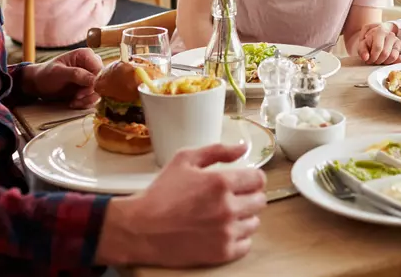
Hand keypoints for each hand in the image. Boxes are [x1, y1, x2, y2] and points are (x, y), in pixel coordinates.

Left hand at [20, 48, 102, 108]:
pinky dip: (85, 102)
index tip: (81, 93)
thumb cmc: (46, 74)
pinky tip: (74, 102)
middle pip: (102, 81)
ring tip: (74, 102)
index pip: (100, 70)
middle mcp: (91, 64)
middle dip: (90, 93)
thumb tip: (95, 80)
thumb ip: (77, 74)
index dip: (94, 83)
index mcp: (86, 55)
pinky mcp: (88, 87)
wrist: (38, 84)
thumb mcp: (59, 73)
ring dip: (87, 100)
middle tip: (76, 98)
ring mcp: (91, 76)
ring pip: (99, 91)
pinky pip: (94, 96)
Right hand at [96, 144, 266, 266]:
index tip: (243, 182)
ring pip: (254, 222)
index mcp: (221, 182)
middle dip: (248, 197)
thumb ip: (217, 151)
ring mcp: (226, 232)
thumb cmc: (161, 193)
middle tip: (232, 198)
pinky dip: (238, 238)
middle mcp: (228, 207)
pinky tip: (222, 231)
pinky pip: (246, 244)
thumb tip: (243, 147)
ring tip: (224, 216)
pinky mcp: (222, 253)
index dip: (252, 179)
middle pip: (260, 201)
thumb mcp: (184, 160)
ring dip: (244, 218)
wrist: (140, 228)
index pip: (259, 179)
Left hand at [358, 22, 400, 64]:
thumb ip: (362, 50)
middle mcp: (391, 35)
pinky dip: (393, 63)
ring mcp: (398, 42)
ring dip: (385, 62)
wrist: (379, 39)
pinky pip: (400, 60)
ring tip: (380, 60)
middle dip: (377, 61)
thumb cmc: (371, 42)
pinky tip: (387, 61)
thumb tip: (366, 58)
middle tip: (373, 61)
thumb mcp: (363, 44)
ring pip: (393, 57)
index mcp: (381, 31)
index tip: (369, 60)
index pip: (378, 47)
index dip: (372, 57)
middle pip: (385, 54)